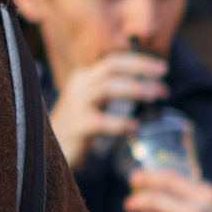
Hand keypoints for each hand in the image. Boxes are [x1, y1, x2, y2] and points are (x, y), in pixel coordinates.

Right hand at [48, 51, 165, 169]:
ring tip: (154, 96)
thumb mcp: (93, 103)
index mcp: (84, 77)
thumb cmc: (77, 127)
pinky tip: (134, 126)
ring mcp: (75, 105)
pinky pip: (100, 121)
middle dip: (139, 67)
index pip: (113, 60)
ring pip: (106, 88)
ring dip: (133, 89)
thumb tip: (149, 85)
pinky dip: (119, 123)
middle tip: (163, 75)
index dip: (139, 61)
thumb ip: (113, 91)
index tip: (162, 68)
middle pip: (111, 66)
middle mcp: (78, 86)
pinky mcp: (75, 126)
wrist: (47, 151)